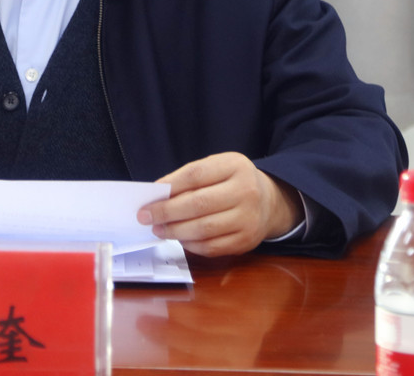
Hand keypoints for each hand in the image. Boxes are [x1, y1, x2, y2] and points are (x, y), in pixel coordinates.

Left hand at [137, 152, 302, 256]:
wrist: (268, 201)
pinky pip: (211, 247)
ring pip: (203, 229)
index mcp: (235, 166)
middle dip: (166, 212)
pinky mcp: (246, 241)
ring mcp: (248, 219)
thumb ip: (190, 178)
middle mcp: (246, 192)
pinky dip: (190, 245)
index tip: (149, 195)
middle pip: (198, 204)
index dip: (170, 186)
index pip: (195, 175)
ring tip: (159, 229)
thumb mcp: (217, 168)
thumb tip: (158, 196)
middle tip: (145, 216)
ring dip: (175, 231)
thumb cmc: (232, 182)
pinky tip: (179, 238)